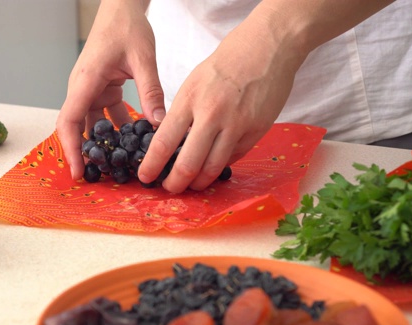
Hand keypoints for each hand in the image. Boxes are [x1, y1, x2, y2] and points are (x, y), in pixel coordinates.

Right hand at [56, 0, 165, 179]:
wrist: (121, 8)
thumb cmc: (127, 26)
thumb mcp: (143, 57)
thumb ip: (150, 89)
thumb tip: (159, 122)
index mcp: (85, 81)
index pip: (70, 121)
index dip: (72, 149)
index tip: (79, 171)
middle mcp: (83, 89)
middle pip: (77, 128)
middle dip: (86, 153)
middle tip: (101, 178)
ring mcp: (91, 90)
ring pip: (93, 125)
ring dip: (105, 144)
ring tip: (122, 166)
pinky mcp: (103, 90)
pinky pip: (107, 116)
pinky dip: (118, 130)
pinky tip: (135, 142)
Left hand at [137, 11, 306, 193]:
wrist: (266, 48)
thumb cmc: (225, 65)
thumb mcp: (193, 84)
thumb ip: (182, 114)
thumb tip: (171, 144)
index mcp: (190, 100)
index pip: (164, 141)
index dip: (152, 164)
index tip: (145, 177)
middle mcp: (212, 115)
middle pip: (188, 163)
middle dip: (175, 183)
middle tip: (170, 189)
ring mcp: (236, 125)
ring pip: (213, 167)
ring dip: (199, 182)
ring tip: (192, 185)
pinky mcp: (256, 131)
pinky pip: (234, 157)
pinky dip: (221, 165)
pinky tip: (213, 166)